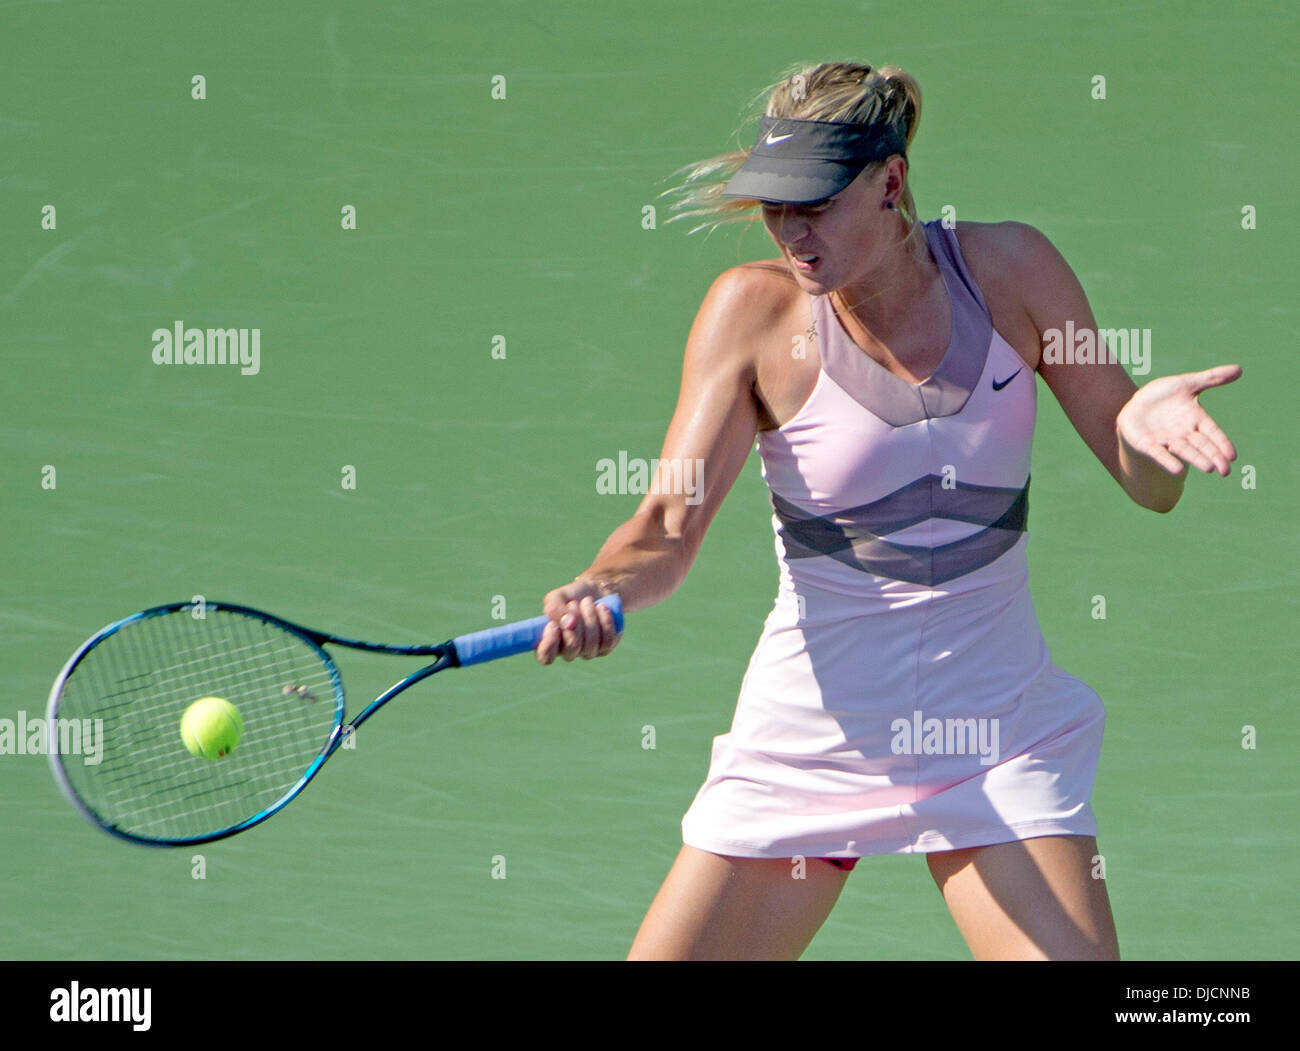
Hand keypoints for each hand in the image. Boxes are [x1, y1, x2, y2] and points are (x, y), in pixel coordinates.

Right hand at [536, 579, 621, 664]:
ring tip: (588, 601)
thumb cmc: (572, 597)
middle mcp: (568, 652)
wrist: (596, 591)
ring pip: (590, 644)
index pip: (545, 657)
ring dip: (589, 618)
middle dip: (575, 623)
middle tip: (574, 603)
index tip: (552, 625)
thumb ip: (555, 609)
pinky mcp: (606, 648)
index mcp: (551, 642)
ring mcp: (588, 652)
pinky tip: (601, 608)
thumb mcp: (557, 597)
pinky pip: (606, 640)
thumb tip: (569, 624)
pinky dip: (604, 620)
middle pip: (572, 648)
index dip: (548, 645)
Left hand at [1117, 364, 1240, 475]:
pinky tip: (1177, 470)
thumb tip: (1240, 369)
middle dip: (1214, 456)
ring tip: (1209, 468)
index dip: (1222, 443)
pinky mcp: (1149, 444)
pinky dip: (1168, 461)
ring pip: (1185, 451)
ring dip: (1196, 459)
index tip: (1233, 456)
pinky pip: (1159, 454)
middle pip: (1202, 445)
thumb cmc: (1165, 395)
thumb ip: (1212, 378)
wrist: (1136, 404)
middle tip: (1225, 471)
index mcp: (1196, 418)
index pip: (1213, 432)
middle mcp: (1184, 432)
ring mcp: (1167, 439)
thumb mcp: (1187, 383)